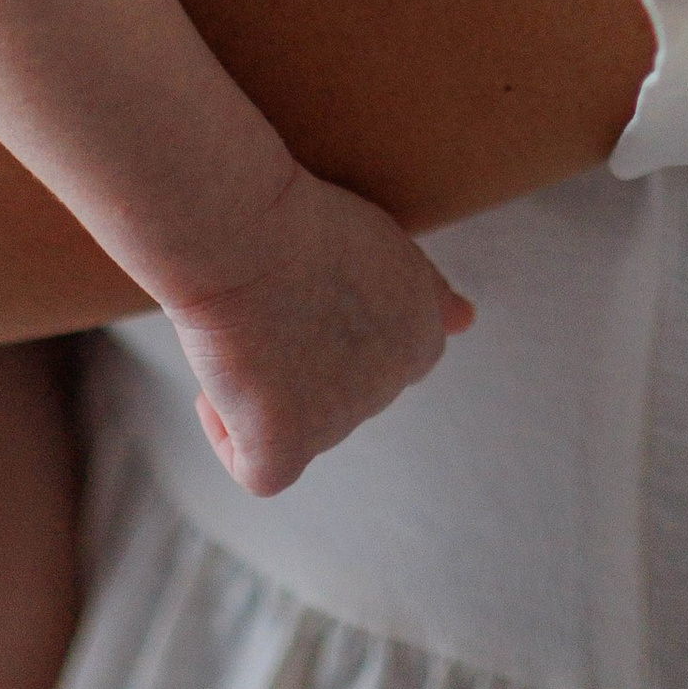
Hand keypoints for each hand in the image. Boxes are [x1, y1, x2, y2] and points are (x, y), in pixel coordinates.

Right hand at [176, 167, 472, 499]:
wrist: (248, 234)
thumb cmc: (302, 220)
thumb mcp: (388, 242)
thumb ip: (428, 293)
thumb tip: (467, 320)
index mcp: (420, 336)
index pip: (388, 360)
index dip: (340, 335)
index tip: (310, 300)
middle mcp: (389, 384)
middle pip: (336, 396)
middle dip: (303, 359)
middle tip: (270, 305)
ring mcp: (339, 422)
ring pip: (294, 427)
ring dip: (264, 391)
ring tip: (244, 330)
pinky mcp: (286, 448)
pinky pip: (258, 469)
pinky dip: (230, 435)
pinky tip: (220, 387)